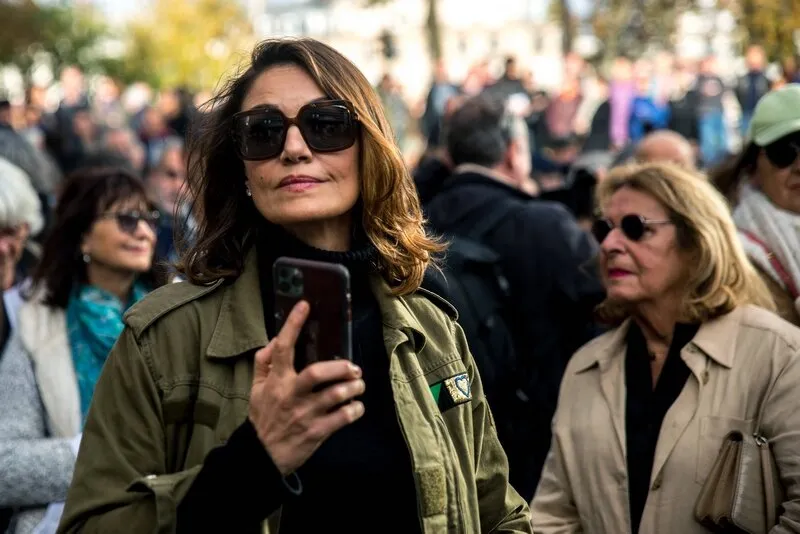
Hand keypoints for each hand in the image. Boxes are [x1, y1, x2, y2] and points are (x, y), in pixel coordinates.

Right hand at [248, 301, 364, 475]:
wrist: (261, 456)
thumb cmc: (263, 419)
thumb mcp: (256, 389)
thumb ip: (263, 363)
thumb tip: (275, 340)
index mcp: (276, 382)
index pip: (282, 348)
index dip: (293, 325)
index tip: (304, 306)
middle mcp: (291, 395)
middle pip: (317, 373)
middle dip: (339, 367)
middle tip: (353, 367)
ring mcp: (305, 414)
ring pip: (335, 395)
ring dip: (353, 388)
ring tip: (359, 384)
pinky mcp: (317, 432)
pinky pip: (342, 418)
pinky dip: (354, 410)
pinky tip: (357, 406)